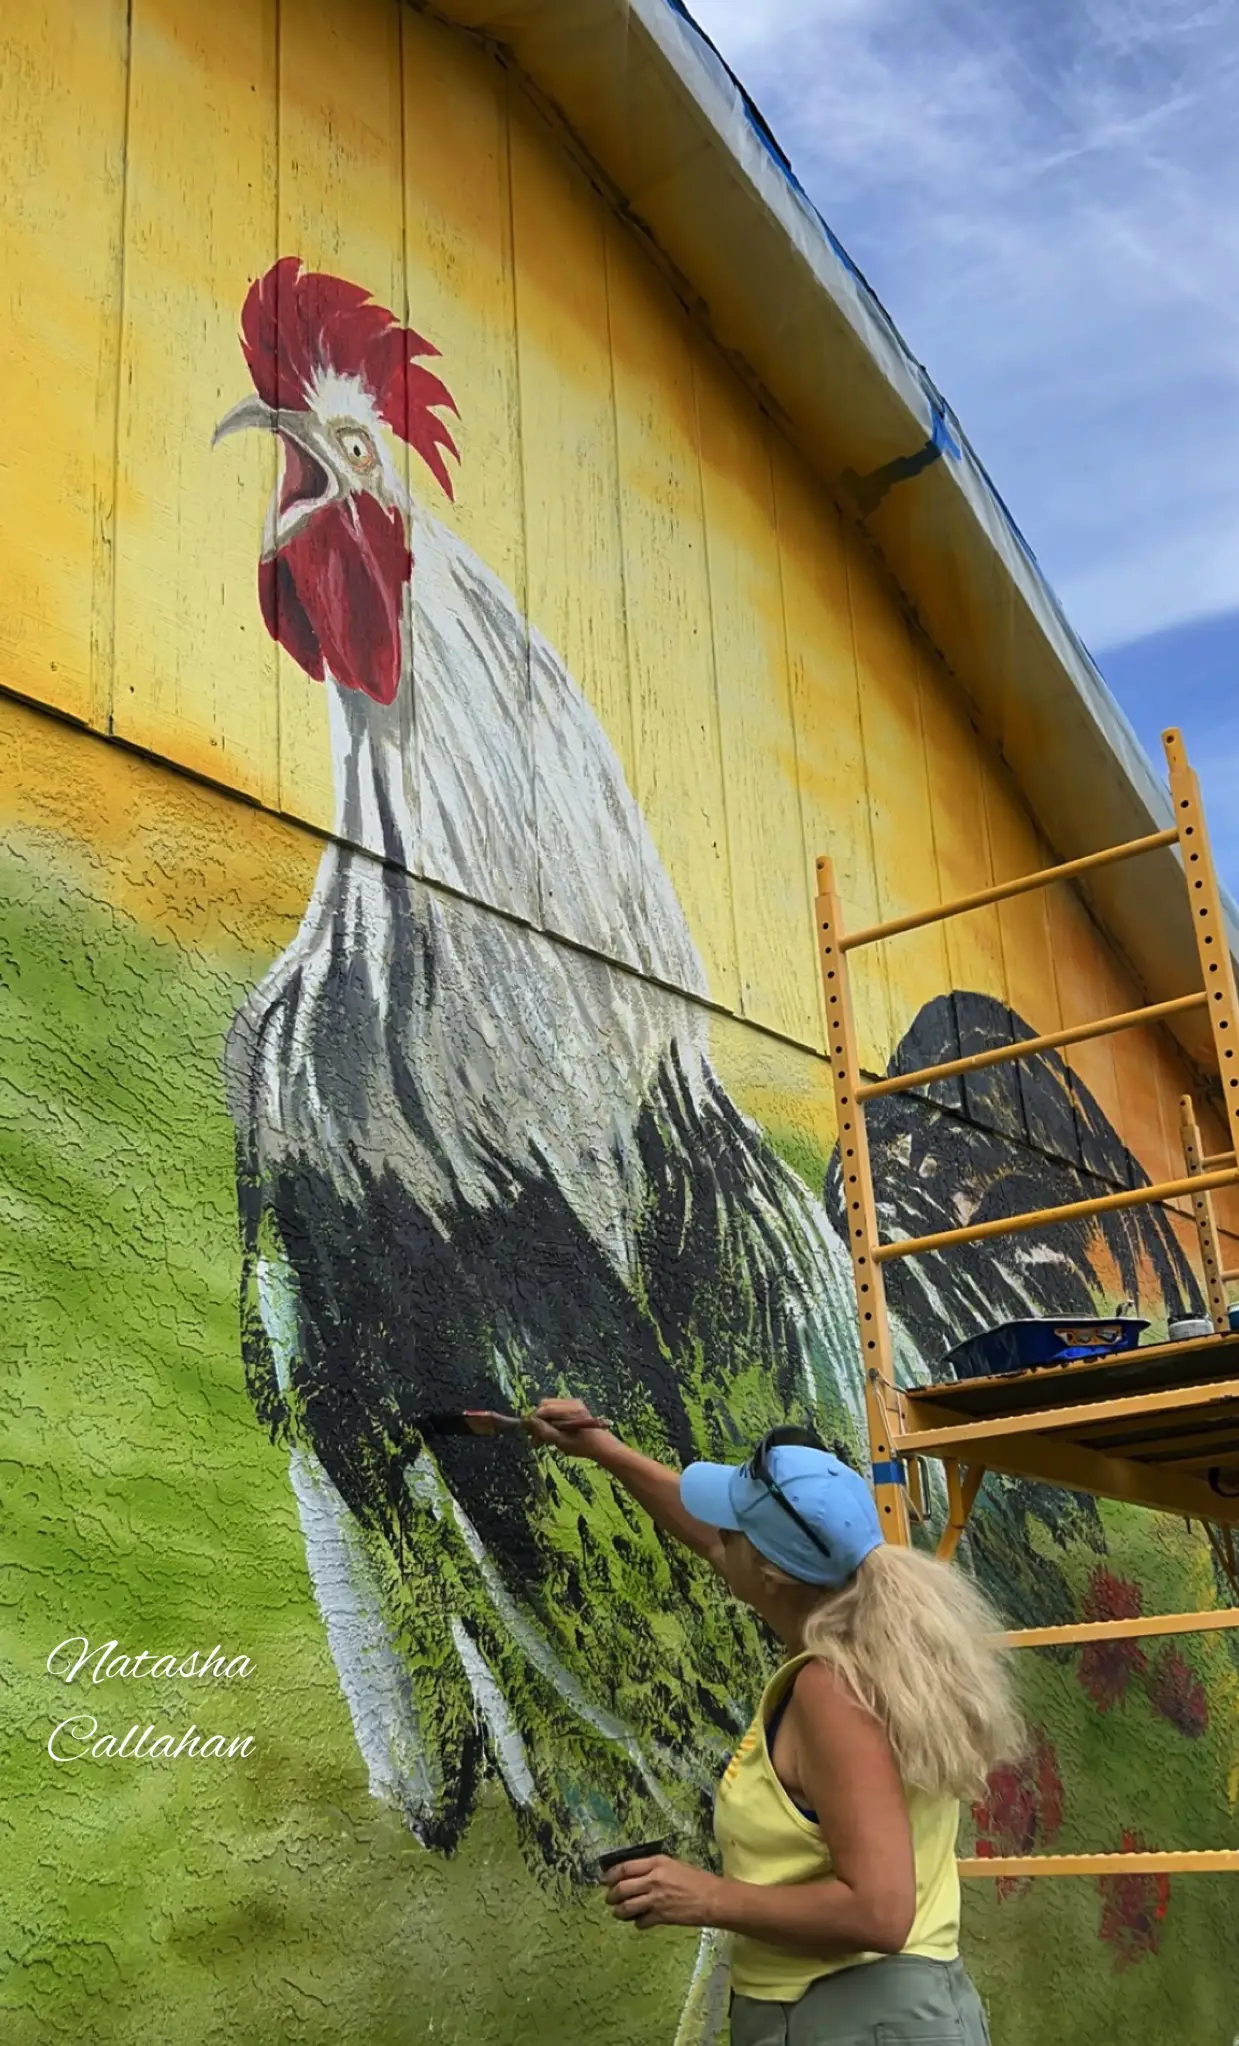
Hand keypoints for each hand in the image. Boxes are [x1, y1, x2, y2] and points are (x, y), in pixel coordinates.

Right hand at [525, 1398, 612, 1458]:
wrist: (601, 1445)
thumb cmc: (583, 1445)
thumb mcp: (561, 1441)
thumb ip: (544, 1431)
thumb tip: (527, 1422)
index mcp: (570, 1410)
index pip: (544, 1409)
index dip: (535, 1421)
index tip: (532, 1436)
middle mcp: (571, 1402)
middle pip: (545, 1405)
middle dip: (538, 1420)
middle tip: (536, 1439)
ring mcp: (573, 1403)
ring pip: (549, 1407)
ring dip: (544, 1421)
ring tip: (543, 1439)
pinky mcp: (573, 1406)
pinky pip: (556, 1409)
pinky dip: (551, 1420)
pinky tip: (552, 1433)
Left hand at [603, 1855, 723, 1930]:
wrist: (713, 1899)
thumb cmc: (697, 1879)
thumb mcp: (674, 1865)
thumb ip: (655, 1868)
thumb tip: (637, 1874)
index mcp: (656, 1863)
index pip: (625, 1867)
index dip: (611, 1874)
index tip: (605, 1879)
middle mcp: (652, 1880)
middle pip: (621, 1888)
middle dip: (611, 1895)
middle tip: (609, 1898)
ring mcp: (655, 1899)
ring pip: (626, 1907)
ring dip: (619, 1911)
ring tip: (618, 1912)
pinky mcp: (660, 1917)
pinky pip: (640, 1921)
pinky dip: (637, 1922)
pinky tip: (640, 1920)